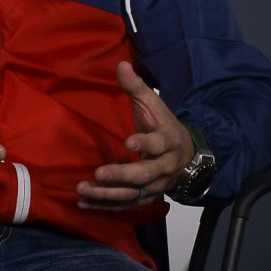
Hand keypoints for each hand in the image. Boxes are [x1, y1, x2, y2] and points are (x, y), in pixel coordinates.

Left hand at [76, 61, 193, 209]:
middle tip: (99, 173)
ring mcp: (155, 186)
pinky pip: (125, 205)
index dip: (145, 144)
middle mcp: (164, 167)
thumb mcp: (153, 104)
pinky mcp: (145, 197)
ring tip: (83, 190)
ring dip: (108, 194)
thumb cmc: (163, 125)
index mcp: (168, 141)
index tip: (129, 141)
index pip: (159, 144)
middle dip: (122, 175)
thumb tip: (121, 64)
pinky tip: (84, 203)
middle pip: (145, 175)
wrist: (187, 155)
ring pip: (133, 194)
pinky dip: (104, 206)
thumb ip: (136, 87)